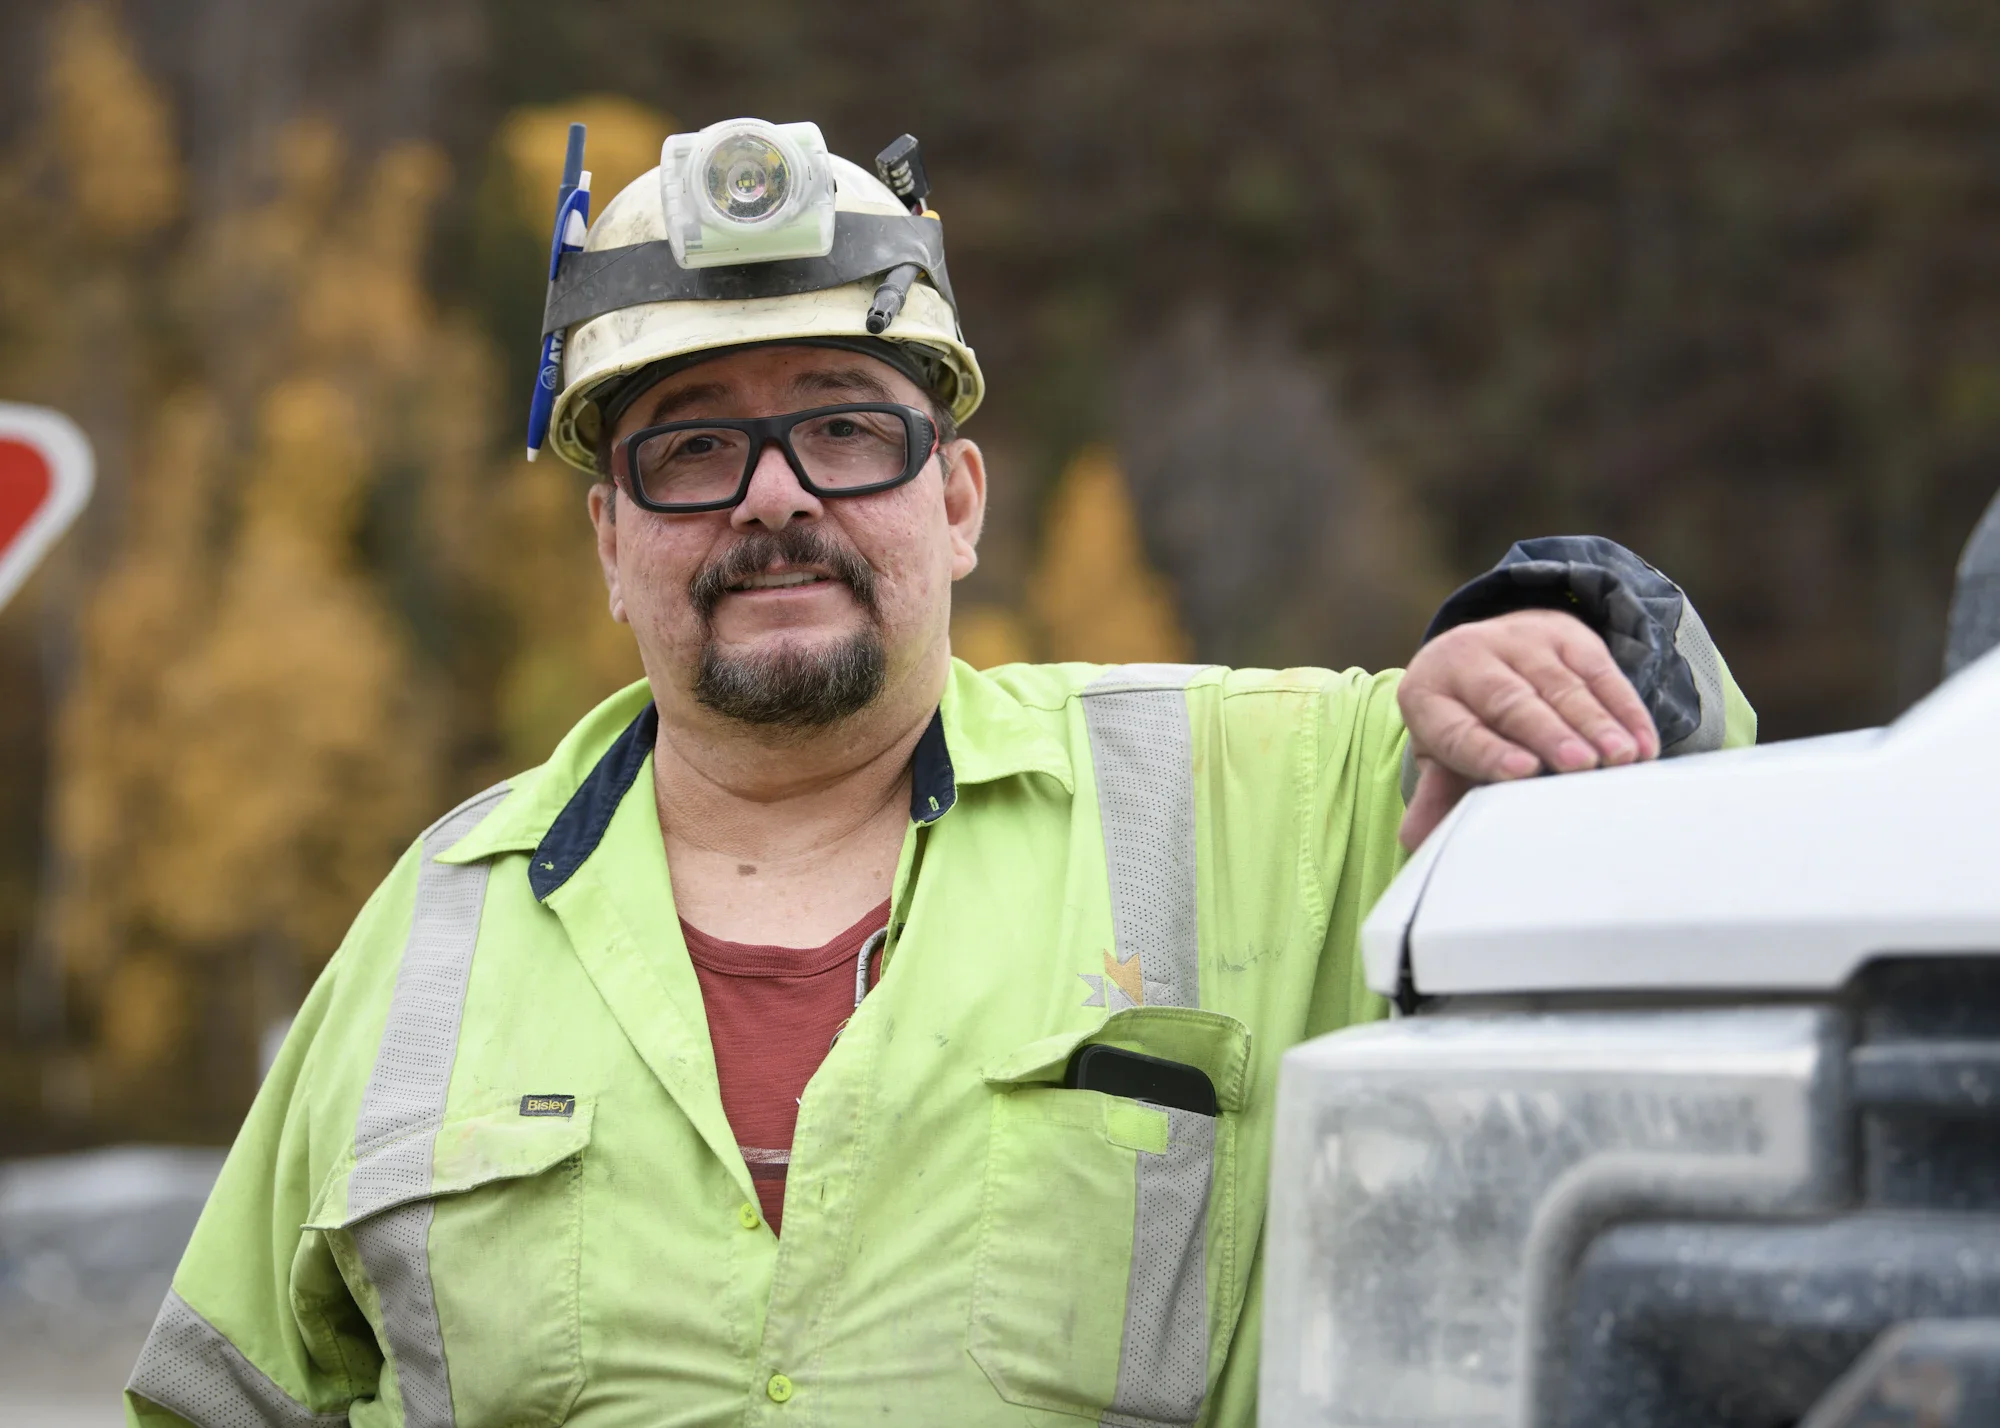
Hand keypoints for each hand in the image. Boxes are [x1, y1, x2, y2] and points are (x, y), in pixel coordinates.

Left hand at [1397, 608, 1658, 848]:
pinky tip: (1642, 742)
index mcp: (1428, 695)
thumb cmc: (1467, 719)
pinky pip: (1599, 669)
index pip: (1458, 728)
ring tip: (1620, 757)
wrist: (1486, 650)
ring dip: (1595, 722)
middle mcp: (1468, 658)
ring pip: (1560, 684)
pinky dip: (1625, 708)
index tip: (1522, 772)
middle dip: (1548, 734)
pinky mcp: (1565, 634)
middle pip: (1510, 700)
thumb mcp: (1444, 753)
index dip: (1489, 751)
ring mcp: (1518, 641)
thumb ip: (1437, 795)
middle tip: (1579, 765)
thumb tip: (1418, 840)